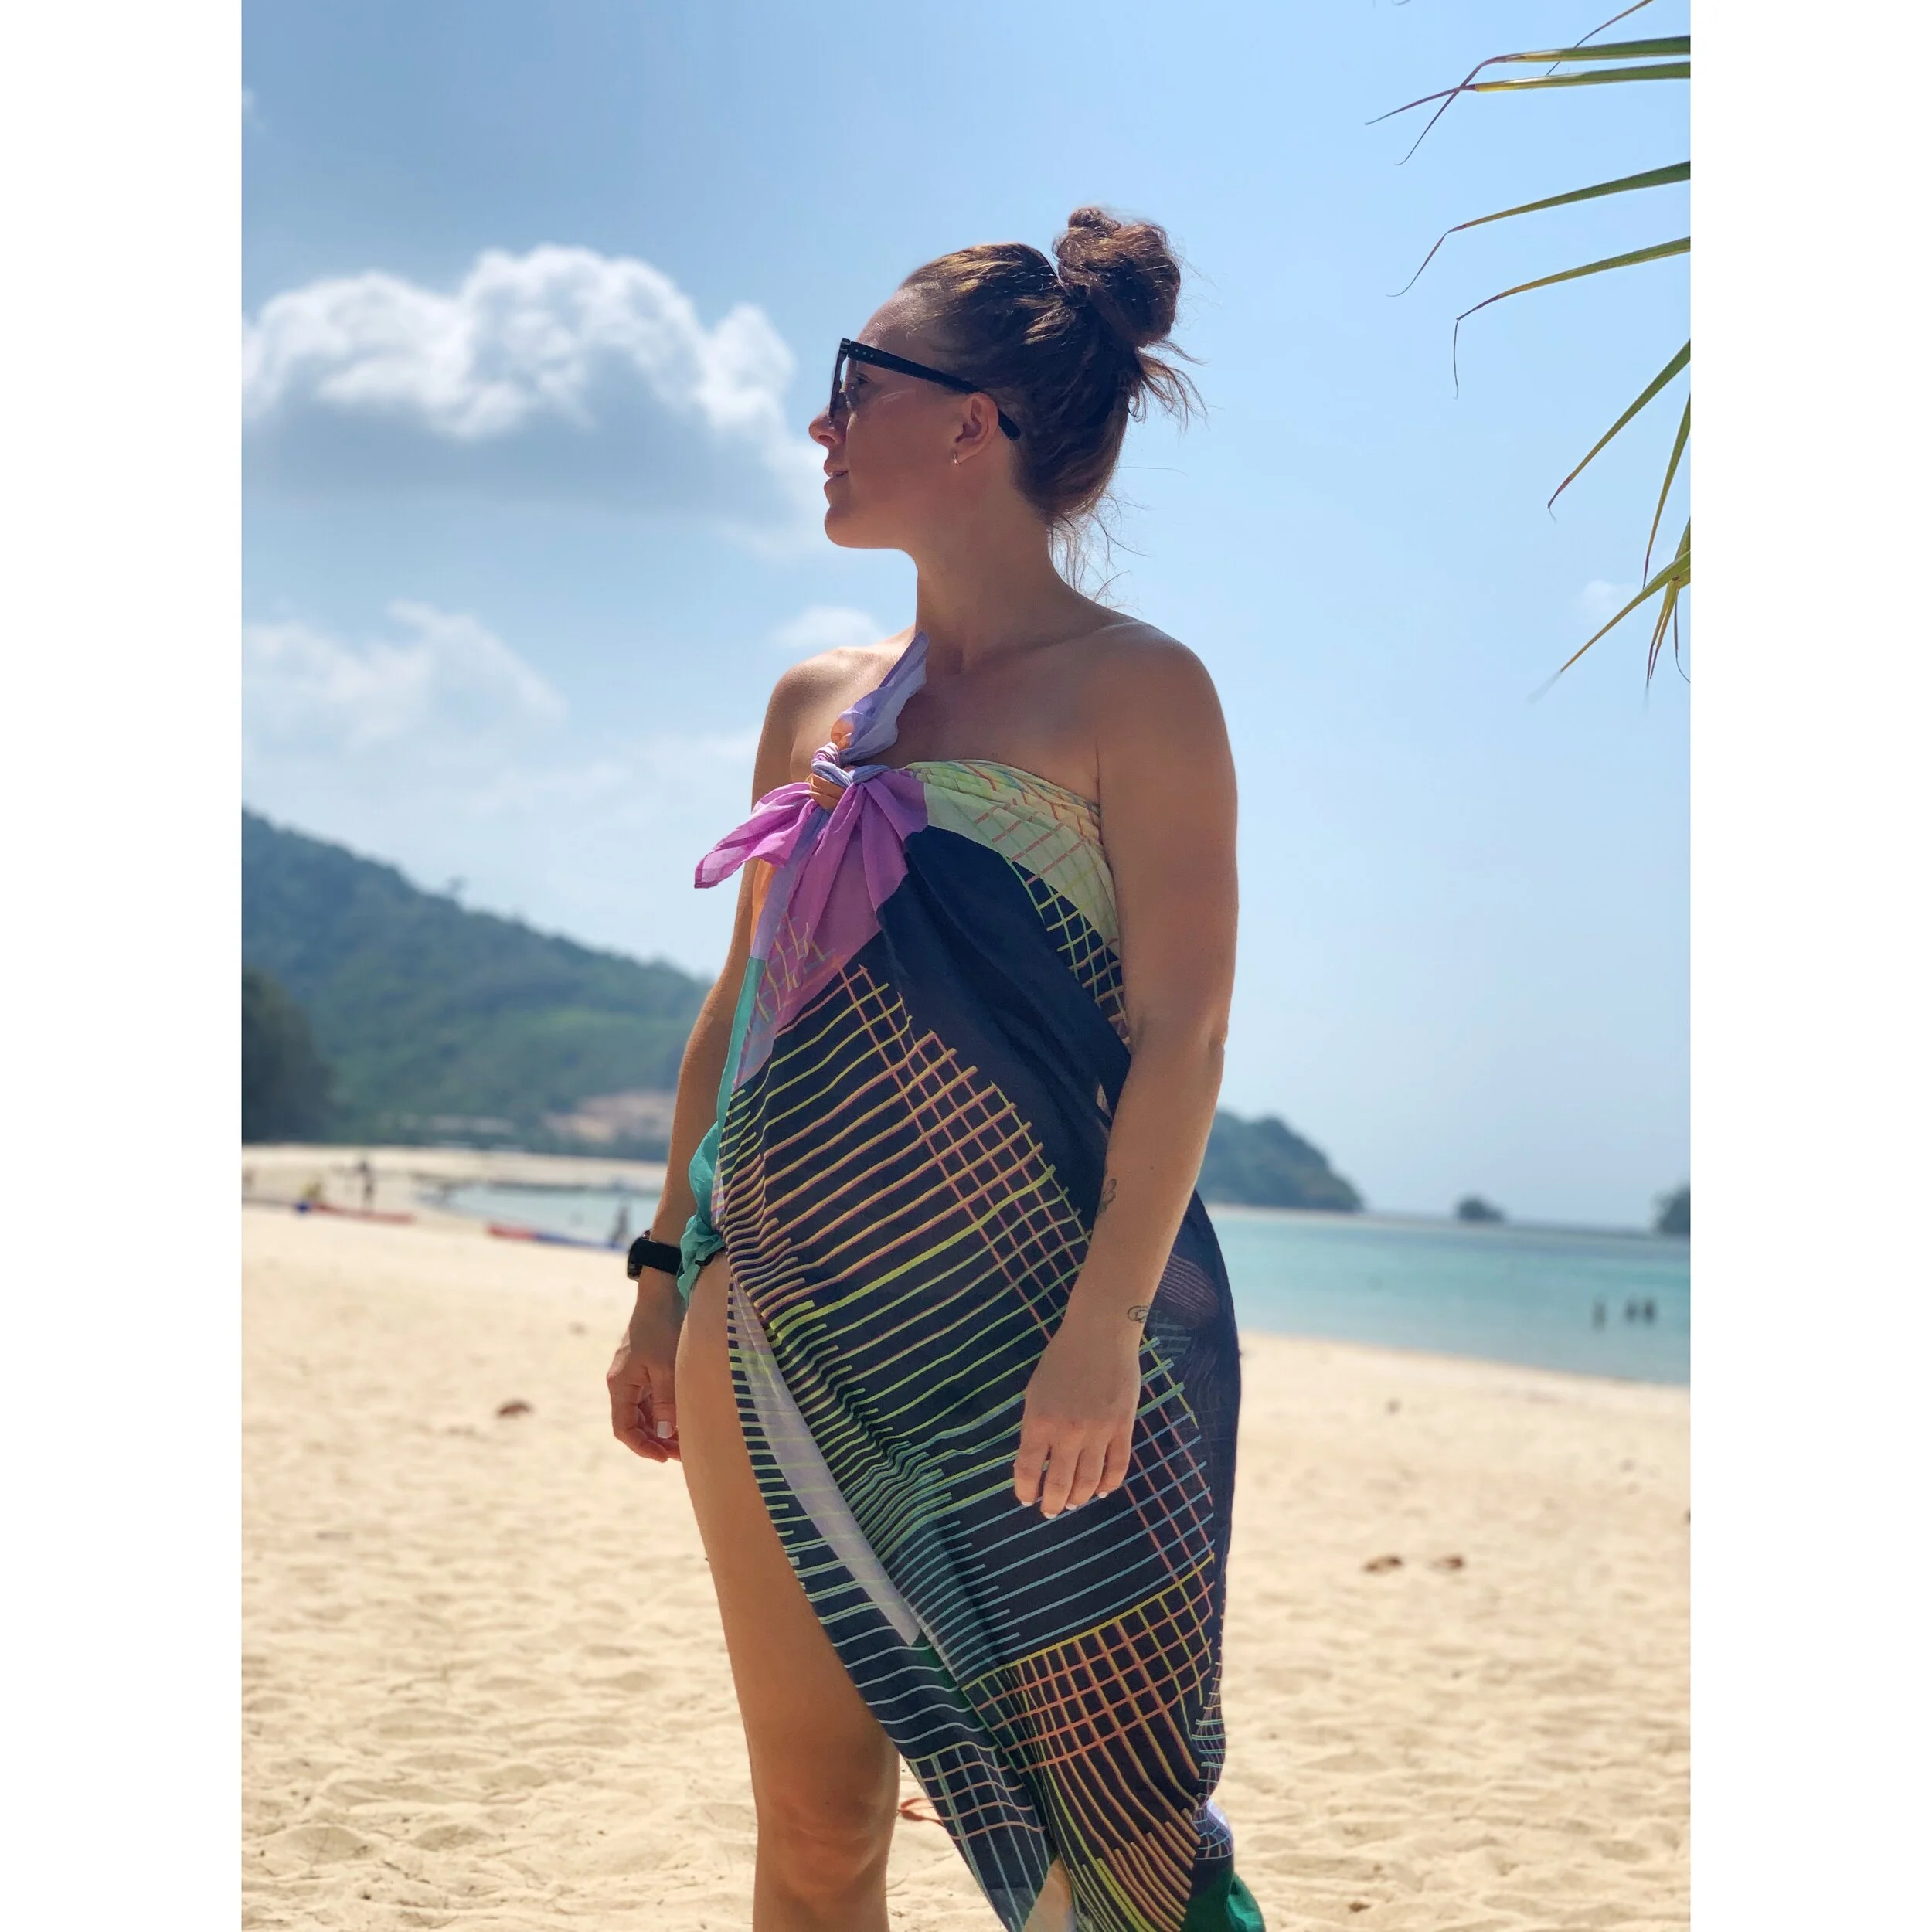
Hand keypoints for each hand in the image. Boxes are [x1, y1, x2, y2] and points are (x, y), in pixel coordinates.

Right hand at [607, 1270, 684, 1461]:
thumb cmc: (661, 1328)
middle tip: (681, 1454)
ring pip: (645, 1414)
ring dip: (662, 1430)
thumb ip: (665, 1402)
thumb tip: (665, 1435)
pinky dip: (665, 1414)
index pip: (624, 1428)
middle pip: (635, 1424)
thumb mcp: (665, 1367)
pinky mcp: (647, 1370)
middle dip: (656, 1442)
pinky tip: (683, 1420)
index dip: (642, 1446)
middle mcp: (624, 1385)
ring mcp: (635, 1378)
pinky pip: (652, 1401)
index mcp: (621, 1385)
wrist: (661, 1296)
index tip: (663, 1457)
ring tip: (686, 1442)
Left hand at [1011, 1303, 1142, 1515]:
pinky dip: (1108, 1484)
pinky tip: (1100, 1489)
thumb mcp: (1035, 1392)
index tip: (1027, 1499)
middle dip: (1053, 1504)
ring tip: (1073, 1502)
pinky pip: (1118, 1468)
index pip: (1028, 1471)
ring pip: (1089, 1482)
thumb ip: (1035, 1428)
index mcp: (1039, 1421)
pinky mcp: (1123, 1427)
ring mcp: (1099, 1432)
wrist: (1100, 1333)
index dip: (1026, 1492)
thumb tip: (1038, 1464)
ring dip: (1079, 1498)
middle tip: (1051, 1510)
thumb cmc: (1061, 1360)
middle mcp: (1068, 1431)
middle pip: (1060, 1485)